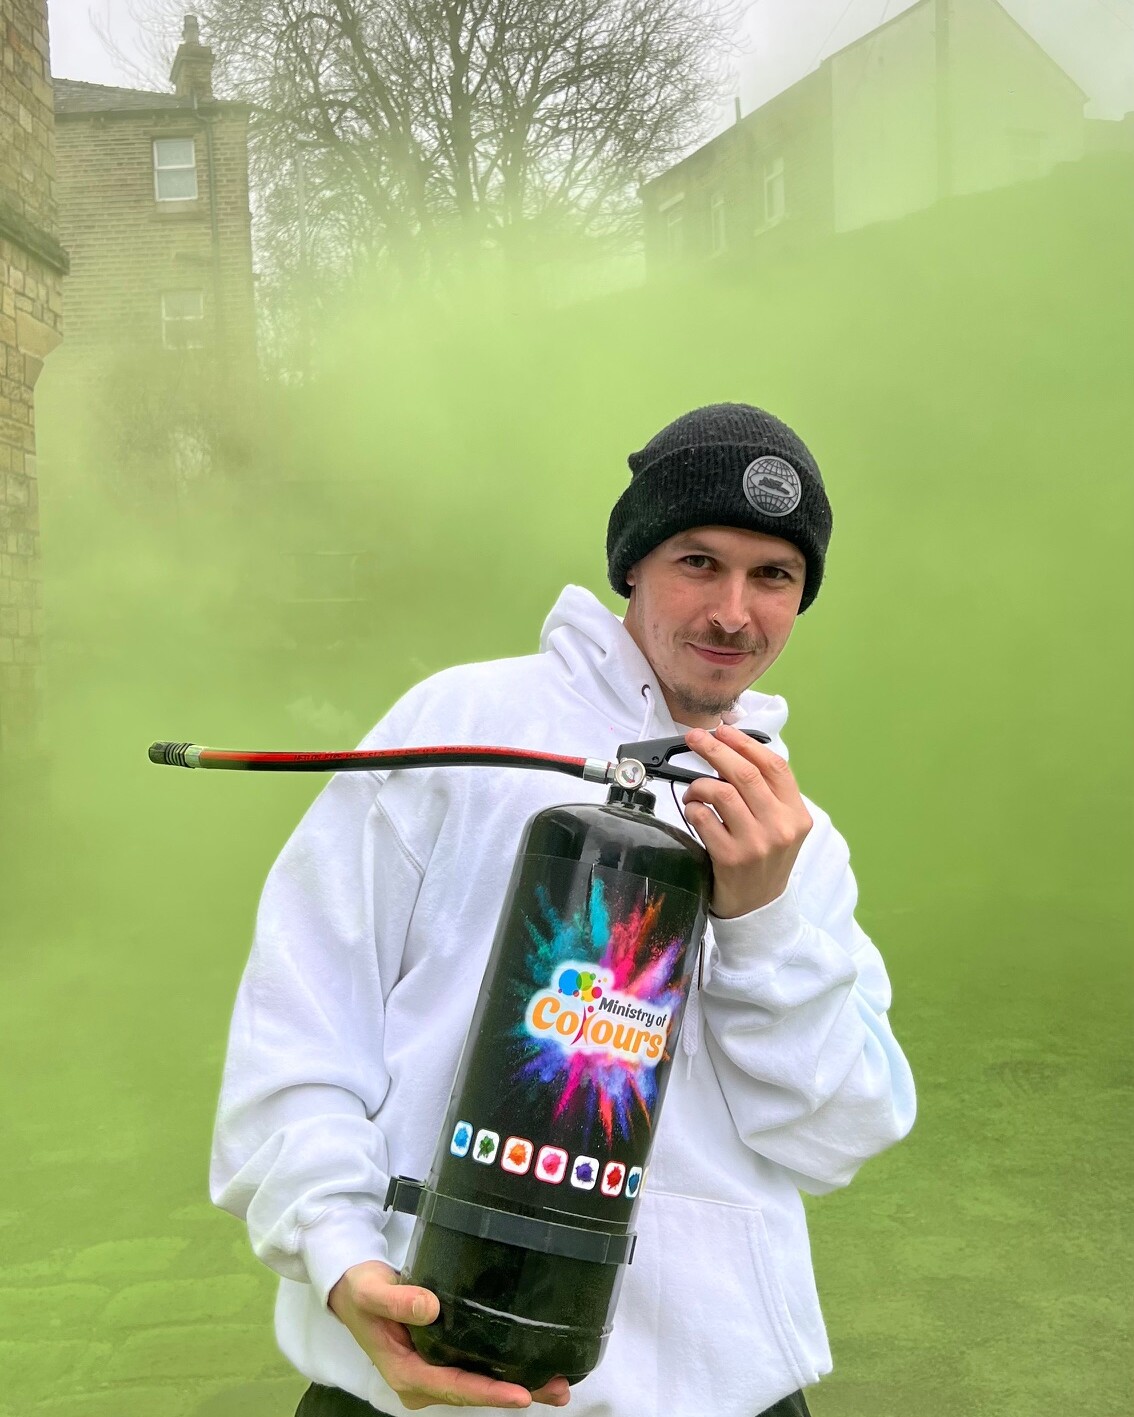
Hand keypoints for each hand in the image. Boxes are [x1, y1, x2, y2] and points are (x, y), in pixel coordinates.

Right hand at [328, 1261, 569, 1408]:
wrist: (353, 1291)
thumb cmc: (360, 1291)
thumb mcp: (371, 1292)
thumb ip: (397, 1301)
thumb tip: (429, 1308)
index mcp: (406, 1373)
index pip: (452, 1386)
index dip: (487, 1393)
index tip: (521, 1394)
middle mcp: (423, 1380)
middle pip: (473, 1392)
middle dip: (515, 1393)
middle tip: (559, 1390)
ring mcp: (434, 1372)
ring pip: (479, 1384)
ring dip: (518, 1385)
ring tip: (560, 1383)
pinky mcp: (443, 1358)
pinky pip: (477, 1370)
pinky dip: (505, 1370)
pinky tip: (534, 1364)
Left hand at [681, 724, 811, 919]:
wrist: (759, 908)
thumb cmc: (766, 860)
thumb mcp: (782, 827)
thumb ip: (768, 794)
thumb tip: (735, 750)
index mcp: (796, 815)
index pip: (774, 766)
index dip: (746, 743)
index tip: (724, 731)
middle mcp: (780, 827)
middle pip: (745, 773)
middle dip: (715, 749)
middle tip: (696, 738)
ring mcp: (756, 844)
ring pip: (721, 792)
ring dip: (699, 784)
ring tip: (695, 790)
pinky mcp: (730, 858)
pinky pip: (702, 818)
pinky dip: (692, 808)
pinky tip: (693, 811)